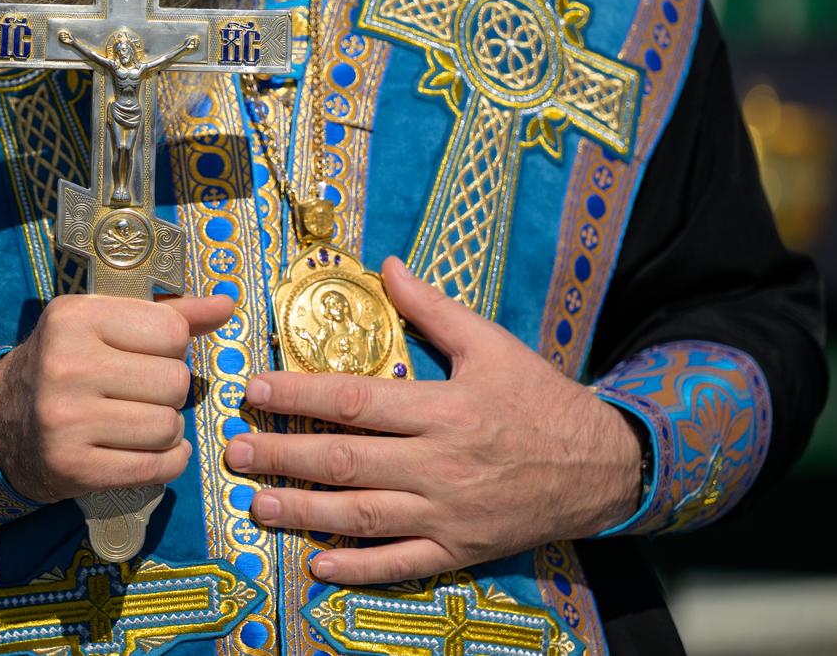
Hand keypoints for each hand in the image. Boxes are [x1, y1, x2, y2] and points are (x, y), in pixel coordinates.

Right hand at [0, 293, 233, 501]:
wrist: (0, 421)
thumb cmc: (67, 363)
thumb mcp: (104, 323)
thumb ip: (169, 314)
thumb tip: (227, 304)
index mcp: (76, 317)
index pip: (172, 332)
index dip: (172, 347)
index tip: (148, 354)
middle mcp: (67, 366)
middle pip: (175, 381)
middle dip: (171, 390)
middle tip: (143, 391)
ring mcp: (66, 420)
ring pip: (169, 426)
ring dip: (167, 427)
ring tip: (141, 420)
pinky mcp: (72, 467)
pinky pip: (157, 467)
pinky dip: (168, 461)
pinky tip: (152, 450)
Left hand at [223, 257, 641, 584]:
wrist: (602, 465)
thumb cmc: (541, 400)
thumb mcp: (492, 344)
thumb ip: (434, 309)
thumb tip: (387, 267)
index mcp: (444, 409)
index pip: (354, 401)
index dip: (298, 396)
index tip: (254, 391)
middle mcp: (439, 464)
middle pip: (345, 462)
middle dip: (283, 456)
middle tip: (235, 451)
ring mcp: (447, 513)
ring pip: (362, 517)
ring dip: (304, 512)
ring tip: (257, 503)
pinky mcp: (459, 549)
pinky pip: (402, 564)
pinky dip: (359, 569)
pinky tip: (317, 564)